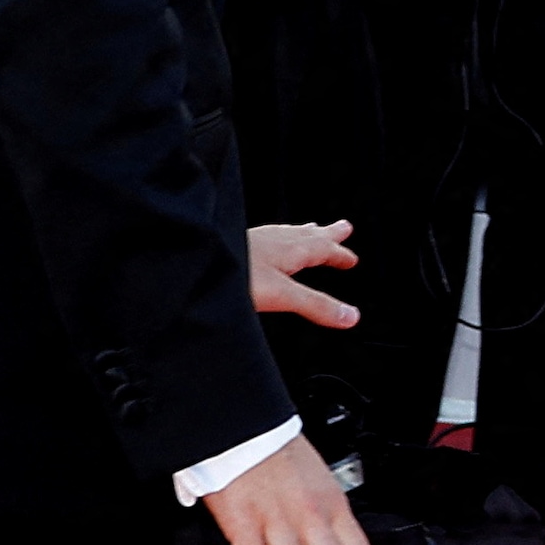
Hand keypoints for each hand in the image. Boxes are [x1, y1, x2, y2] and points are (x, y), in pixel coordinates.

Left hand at [246, 220, 362, 327]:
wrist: (192, 264)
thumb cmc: (235, 274)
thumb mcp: (281, 296)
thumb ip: (315, 305)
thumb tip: (350, 316)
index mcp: (291, 250)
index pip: (324, 249)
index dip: (340, 255)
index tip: (352, 259)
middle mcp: (275, 240)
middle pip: (309, 235)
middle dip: (328, 234)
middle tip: (344, 227)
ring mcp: (256, 240)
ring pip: (288, 234)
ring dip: (305, 233)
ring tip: (311, 229)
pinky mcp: (237, 243)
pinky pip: (269, 237)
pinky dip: (279, 237)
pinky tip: (268, 242)